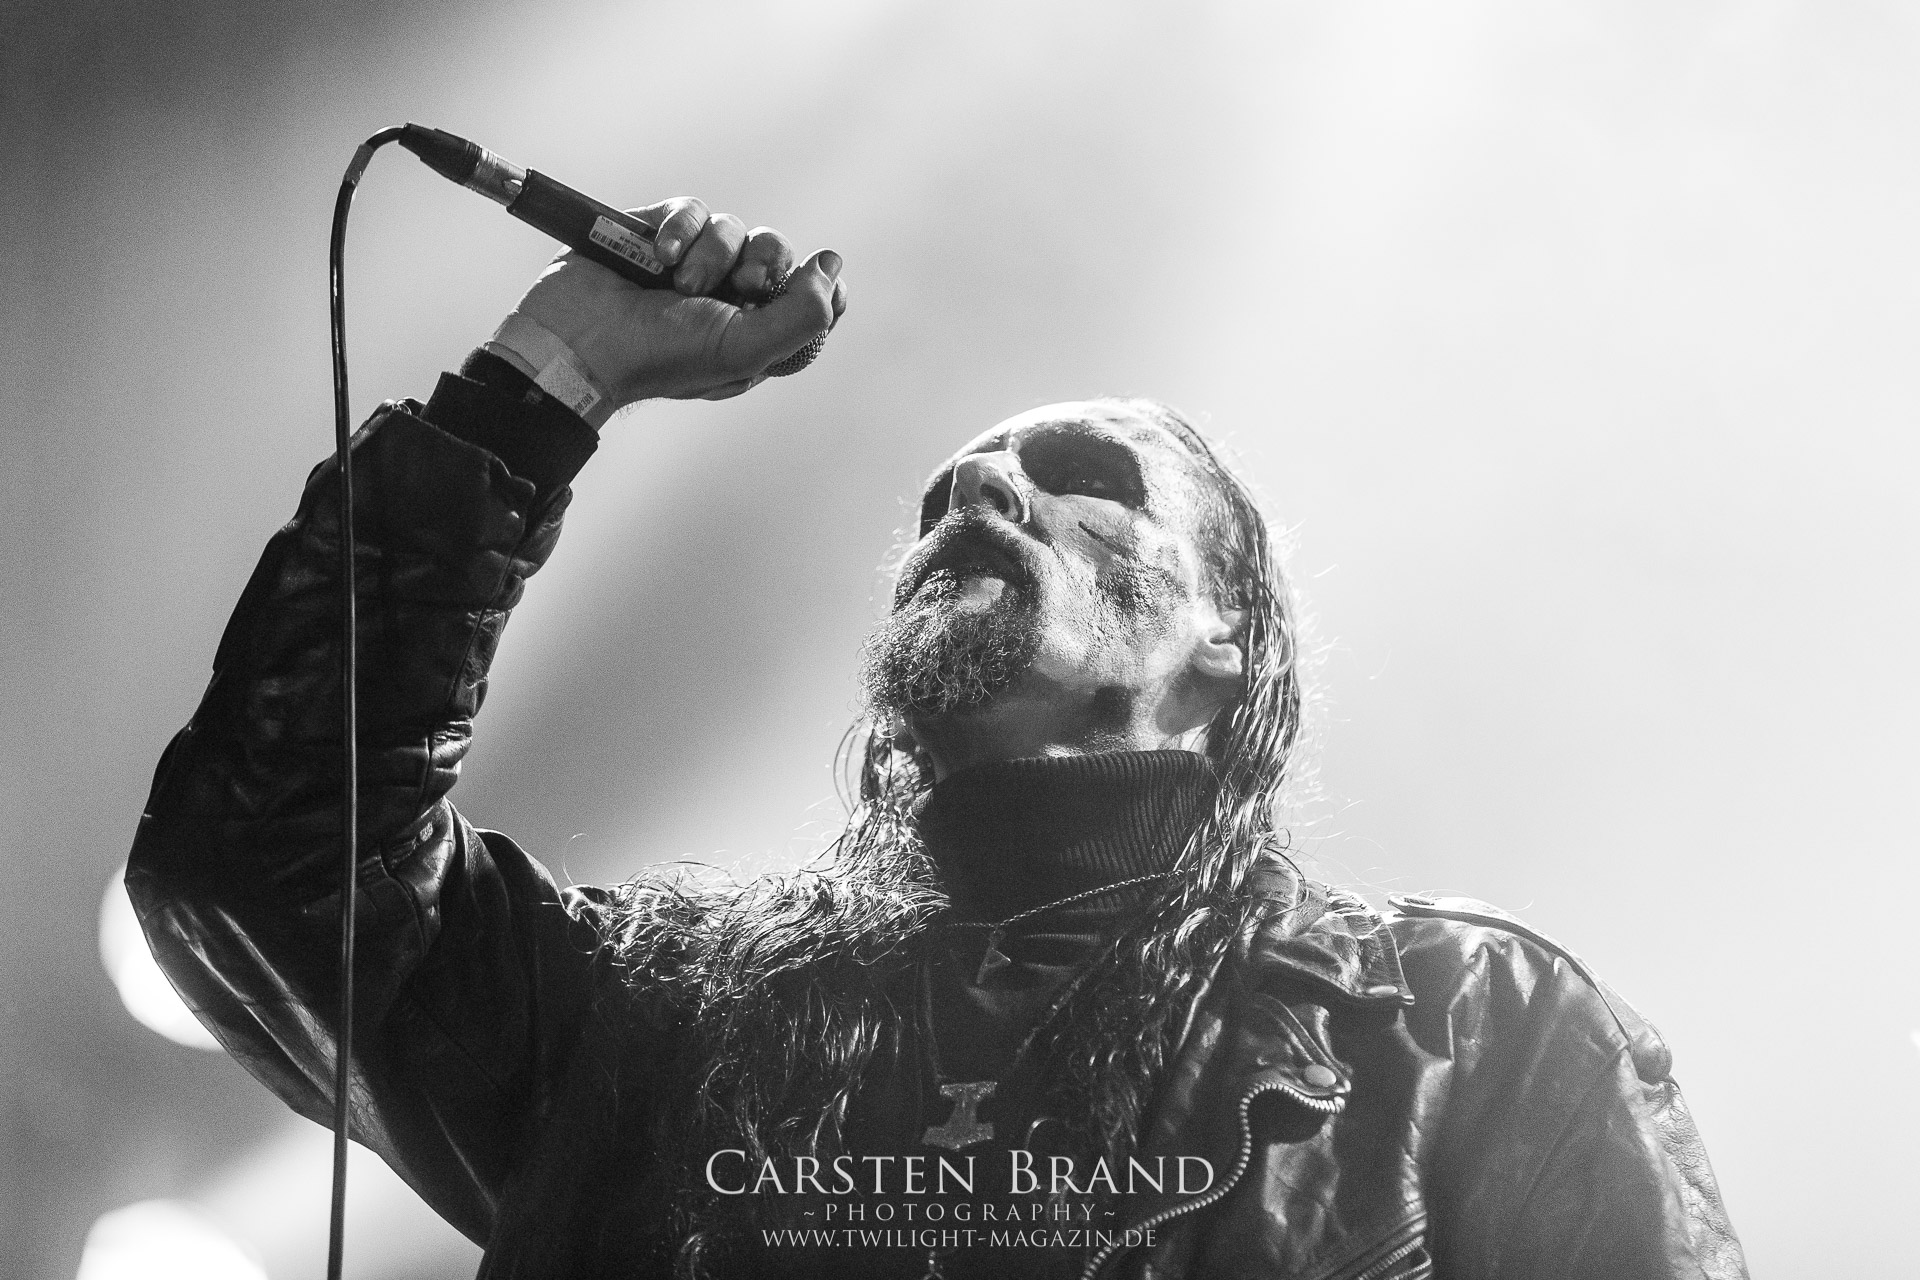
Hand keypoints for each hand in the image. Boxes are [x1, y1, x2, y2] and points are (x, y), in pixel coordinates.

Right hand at [504, 197, 845, 404]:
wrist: (578, 341)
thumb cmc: (660, 356)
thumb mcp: (743, 350)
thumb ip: (803, 315)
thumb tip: (831, 265)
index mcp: (757, 335)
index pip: (815, 299)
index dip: (816, 286)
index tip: (795, 291)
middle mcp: (731, 299)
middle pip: (780, 254)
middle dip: (764, 263)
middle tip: (740, 288)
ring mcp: (694, 264)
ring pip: (736, 227)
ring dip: (712, 252)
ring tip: (678, 283)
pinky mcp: (660, 234)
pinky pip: (694, 210)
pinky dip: (679, 229)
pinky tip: (657, 257)